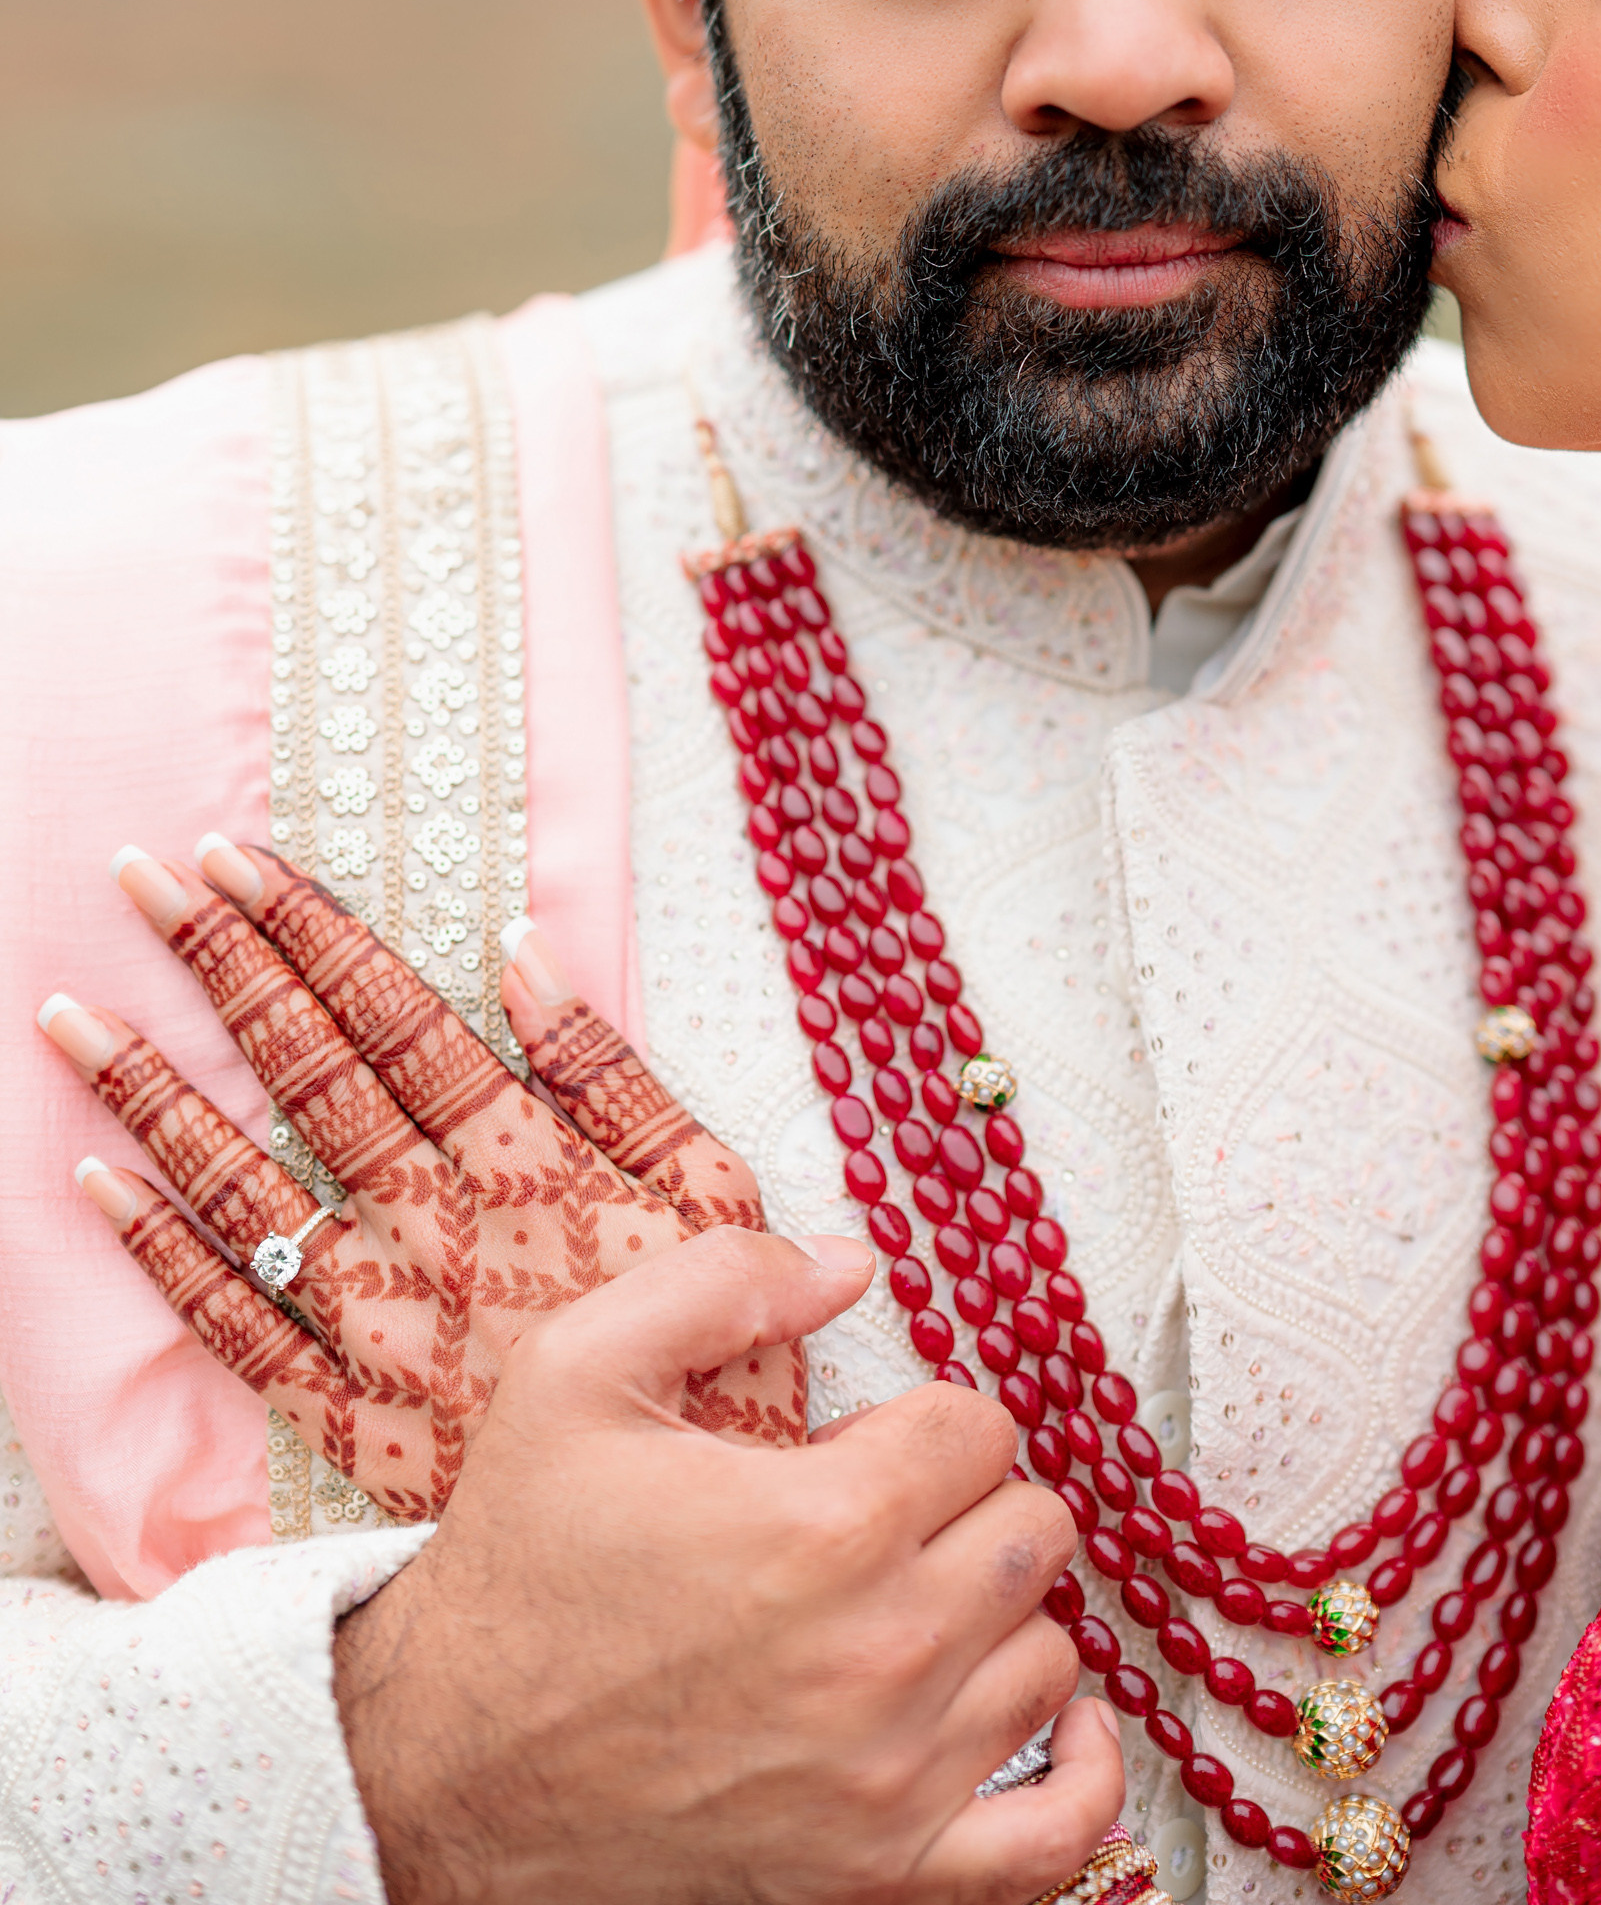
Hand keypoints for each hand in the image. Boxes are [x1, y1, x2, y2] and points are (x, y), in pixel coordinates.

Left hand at [40, 841, 806, 1513]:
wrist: (691, 1546)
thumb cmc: (722, 1359)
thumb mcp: (713, 1192)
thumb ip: (614, 1073)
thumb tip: (523, 955)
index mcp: (519, 1156)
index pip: (392, 1016)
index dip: (312, 933)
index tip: (238, 860)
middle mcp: (433, 1225)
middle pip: (309, 1074)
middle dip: (223, 970)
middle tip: (142, 883)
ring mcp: (379, 1322)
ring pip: (246, 1187)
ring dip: (154, 1096)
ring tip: (71, 1015)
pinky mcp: (348, 1416)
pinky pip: (235, 1327)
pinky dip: (164, 1257)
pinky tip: (98, 1188)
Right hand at [334, 1225, 1125, 1904]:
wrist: (443, 1769)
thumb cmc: (517, 1572)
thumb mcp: (576, 1372)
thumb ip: (722, 1280)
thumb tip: (848, 1261)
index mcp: (826, 1522)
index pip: (980, 1430)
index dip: (921, 1422)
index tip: (857, 1448)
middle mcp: (882, 1652)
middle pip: (1032, 1534)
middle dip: (967, 1506)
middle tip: (878, 1521)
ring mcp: (891, 1778)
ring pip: (1045, 1658)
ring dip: (996, 1621)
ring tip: (906, 1608)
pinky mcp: (882, 1874)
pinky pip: (1054, 1838)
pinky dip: (1079, 1778)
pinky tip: (1054, 1724)